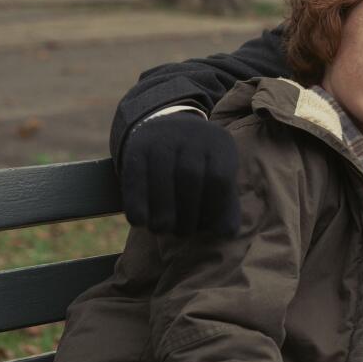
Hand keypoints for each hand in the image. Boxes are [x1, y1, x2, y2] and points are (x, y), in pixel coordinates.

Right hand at [120, 112, 239, 236]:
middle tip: (183, 232)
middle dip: (187, 212)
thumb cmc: (199, 165)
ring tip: (164, 230)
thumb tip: (227, 232)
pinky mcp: (137, 147)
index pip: (220, 178)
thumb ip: (225, 204)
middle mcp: (192, 135)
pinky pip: (136, 178)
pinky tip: (140, 222)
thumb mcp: (216, 175)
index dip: (214, 208)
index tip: (208, 227)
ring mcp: (163, 139)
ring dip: (162, 212)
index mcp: (219, 143)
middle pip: (190, 177)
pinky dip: (137, 204)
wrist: (164, 128)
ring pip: (163, 178)